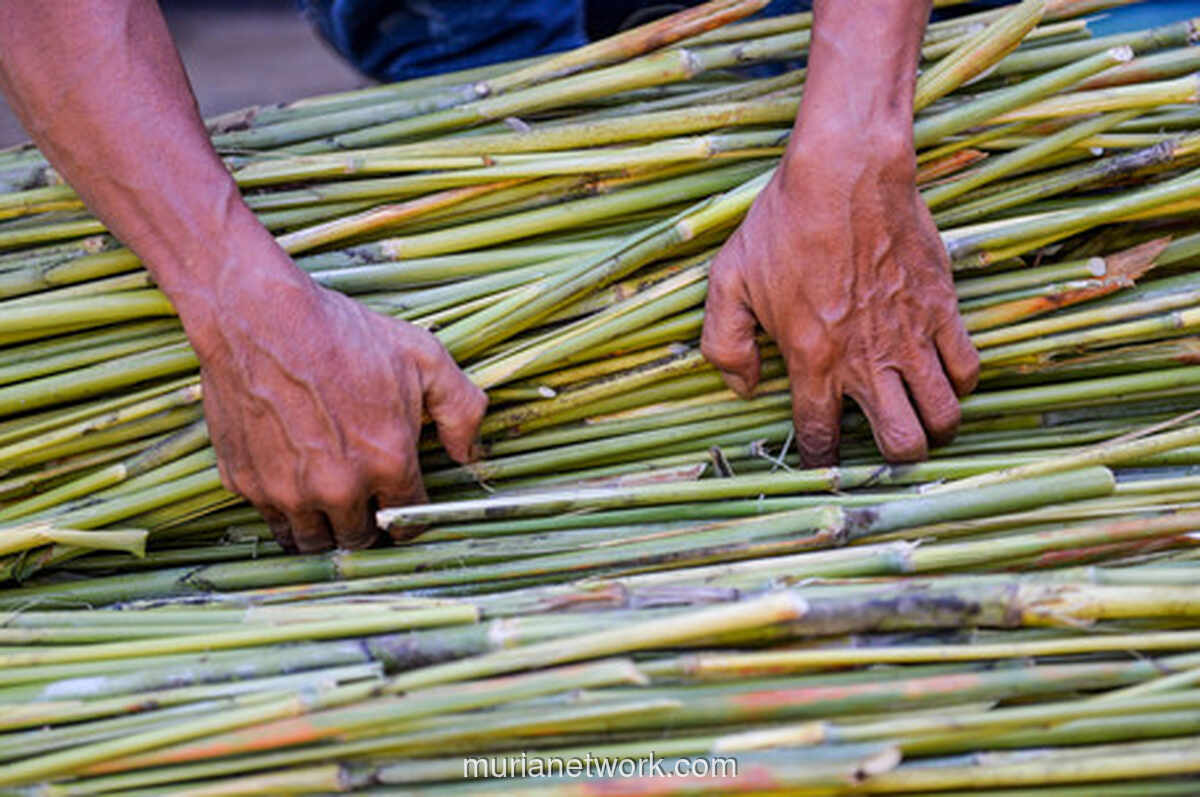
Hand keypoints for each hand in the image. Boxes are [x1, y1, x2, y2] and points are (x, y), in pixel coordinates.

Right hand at [194, 271, 486, 552]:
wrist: (259, 318)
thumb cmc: (344, 334)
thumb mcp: (424, 357)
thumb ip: (461, 409)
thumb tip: (472, 454)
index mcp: (388, 462)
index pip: (407, 521)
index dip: (409, 516)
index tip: (402, 505)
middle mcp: (339, 488)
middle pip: (360, 540)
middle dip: (369, 526)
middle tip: (367, 505)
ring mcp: (289, 491)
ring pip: (313, 541)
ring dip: (327, 529)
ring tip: (331, 507)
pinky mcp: (248, 484)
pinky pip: (273, 521)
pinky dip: (286, 513)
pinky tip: (295, 487)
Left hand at [701, 135, 978, 466]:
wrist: (847, 172)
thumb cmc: (783, 223)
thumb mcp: (728, 281)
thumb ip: (725, 345)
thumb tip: (743, 388)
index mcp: (813, 360)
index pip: (822, 438)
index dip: (820, 459)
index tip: (822, 457)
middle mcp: (867, 359)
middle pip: (901, 443)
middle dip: (892, 457)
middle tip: (881, 440)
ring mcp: (911, 337)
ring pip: (943, 416)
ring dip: (932, 427)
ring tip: (916, 416)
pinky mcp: (943, 309)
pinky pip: (969, 369)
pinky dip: (959, 384)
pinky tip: (940, 375)